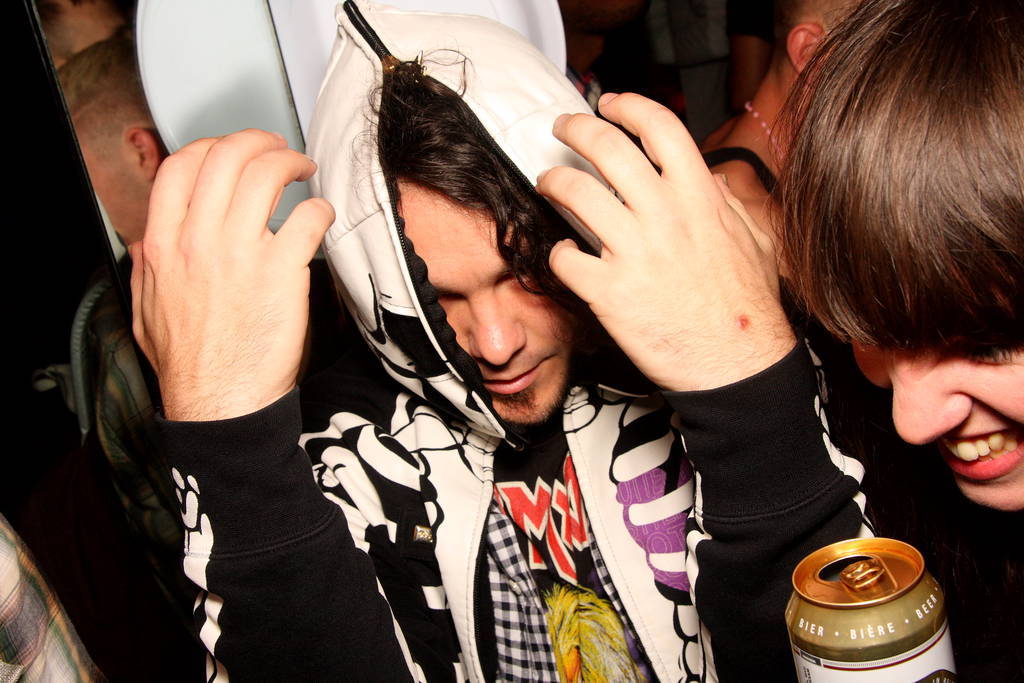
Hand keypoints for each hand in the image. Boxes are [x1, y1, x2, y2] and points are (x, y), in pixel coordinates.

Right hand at [131, 130, 333, 420]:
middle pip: (226, 156)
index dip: (211, 145)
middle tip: (278, 148)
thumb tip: (148, 240)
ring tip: (304, 171)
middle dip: (257, 140)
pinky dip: (319, 209)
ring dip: (291, 162)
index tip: (231, 149)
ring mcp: (240, 253)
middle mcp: (199, 240)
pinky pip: (306, 218)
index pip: (181, 166)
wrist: (221, 404)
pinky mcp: (281, 272)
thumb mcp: (146, 308)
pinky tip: (321, 217)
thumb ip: (147, 266)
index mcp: (164, 244)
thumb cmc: (191, 364)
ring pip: (266, 174)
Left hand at [537, 93, 794, 391]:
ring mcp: (634, 252)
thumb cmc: (747, 308)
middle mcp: (664, 215)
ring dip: (552, 182)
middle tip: (562, 130)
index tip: (609, 104)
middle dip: (575, 129)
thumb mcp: (754, 240)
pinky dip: (556, 252)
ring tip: (547, 185)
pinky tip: (563, 255)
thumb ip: (727, 203)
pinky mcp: (609, 292)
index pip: (659, 127)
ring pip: (573, 193)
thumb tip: (708, 180)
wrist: (738, 366)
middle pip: (606, 147)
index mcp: (699, 197)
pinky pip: (565, 258)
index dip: (628, 107)